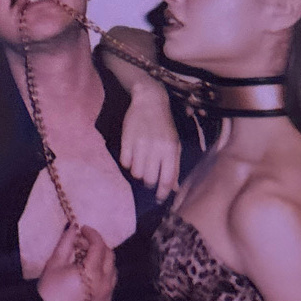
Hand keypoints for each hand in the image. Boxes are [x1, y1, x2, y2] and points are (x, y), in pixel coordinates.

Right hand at [37, 222, 115, 300]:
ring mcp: (107, 297)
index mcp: (92, 273)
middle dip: (98, 246)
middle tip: (84, 244)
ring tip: (87, 260)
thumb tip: (74, 228)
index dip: (92, 234)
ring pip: (112, 272)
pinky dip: (102, 277)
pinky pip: (109, 286)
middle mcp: (104, 285)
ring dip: (102, 261)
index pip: (99, 246)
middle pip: (110, 257)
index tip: (84, 229)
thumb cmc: (49, 290)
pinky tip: (89, 277)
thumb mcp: (55, 263)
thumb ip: (66, 242)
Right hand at [118, 82, 181, 199]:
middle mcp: (156, 148)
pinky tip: (132, 156)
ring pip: (136, 173)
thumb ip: (175, 167)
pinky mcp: (127, 139)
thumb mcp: (175, 144)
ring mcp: (140, 144)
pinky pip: (125, 162)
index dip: (162, 194)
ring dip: (138, 173)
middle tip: (149, 178)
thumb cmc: (165, 126)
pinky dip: (128, 163)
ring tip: (140, 165)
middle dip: (149, 183)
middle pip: (149, 179)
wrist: (150, 101)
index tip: (159, 199)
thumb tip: (173, 189)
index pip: (166, 180)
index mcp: (171, 150)